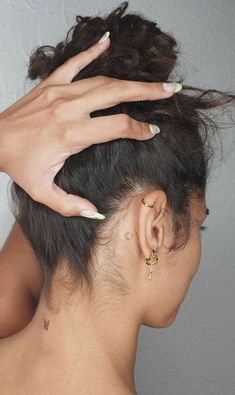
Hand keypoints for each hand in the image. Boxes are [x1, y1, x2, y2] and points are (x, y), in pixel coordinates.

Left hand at [0, 32, 179, 217]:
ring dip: (130, 80)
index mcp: (71, 135)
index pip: (118, 127)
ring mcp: (60, 92)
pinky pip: (74, 63)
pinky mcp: (50, 84)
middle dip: (147, 93)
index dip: (140, 129)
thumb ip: (70, 205)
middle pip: (117, 95)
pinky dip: (91, 52)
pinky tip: (106, 43)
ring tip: (152, 81)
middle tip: (171, 90)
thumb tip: (97, 213)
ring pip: (102, 80)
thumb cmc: (18, 165)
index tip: (152, 131)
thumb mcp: (42, 191)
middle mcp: (69, 109)